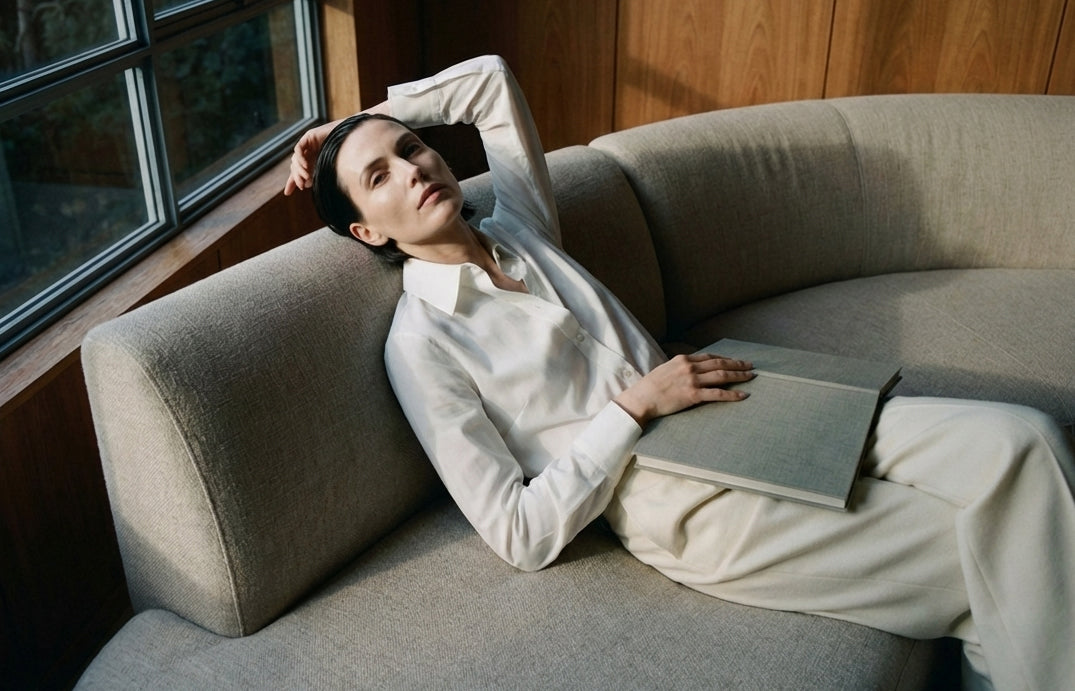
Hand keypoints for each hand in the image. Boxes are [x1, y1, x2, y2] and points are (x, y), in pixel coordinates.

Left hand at [283, 101, 392, 195]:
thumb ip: (317, 176)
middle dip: (296, 177)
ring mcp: (307, 144)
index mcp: (312, 160)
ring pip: (296, 158)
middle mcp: (308, 152)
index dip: (292, 181)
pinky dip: (300, 158)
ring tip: (306, 177)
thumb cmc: (345, 154)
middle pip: (295, 166)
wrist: (352, 139)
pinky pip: (298, 149)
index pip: (297, 172)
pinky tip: (306, 166)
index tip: (287, 193)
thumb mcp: (327, 169)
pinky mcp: (308, 136)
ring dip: (299, 169)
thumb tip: (303, 185)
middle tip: (301, 185)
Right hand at [614, 353, 754, 426]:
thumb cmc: (650, 386)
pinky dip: (732, 394)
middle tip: (750, 366)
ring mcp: (692, 380)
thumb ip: (680, 368)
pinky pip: (718, 394)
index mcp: (683, 359)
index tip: (735, 361)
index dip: (725, 359)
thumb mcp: (666, 370)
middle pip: (720, 363)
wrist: (642, 398)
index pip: (710, 357)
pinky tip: (743, 395)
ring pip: (722, 376)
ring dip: (739, 376)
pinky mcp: (693, 395)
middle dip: (737, 364)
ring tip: (750, 377)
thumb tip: (691, 371)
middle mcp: (690, 367)